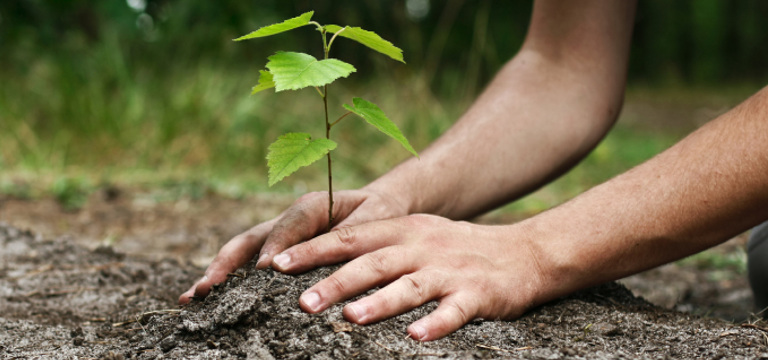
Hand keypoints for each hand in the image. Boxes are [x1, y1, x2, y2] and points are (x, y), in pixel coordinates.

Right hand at [178, 188, 408, 303]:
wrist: (380, 206)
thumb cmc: (380, 213)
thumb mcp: (376, 218)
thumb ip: (354, 232)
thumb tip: (329, 253)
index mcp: (312, 206)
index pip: (288, 225)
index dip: (275, 246)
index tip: (264, 270)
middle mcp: (287, 219)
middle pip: (249, 239)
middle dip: (226, 264)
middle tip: (206, 288)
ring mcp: (277, 236)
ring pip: (241, 253)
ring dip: (217, 274)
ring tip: (192, 298)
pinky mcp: (276, 251)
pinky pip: (248, 264)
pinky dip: (227, 281)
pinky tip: (207, 301)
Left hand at [270, 214, 546, 340]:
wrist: (525, 253)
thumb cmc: (456, 249)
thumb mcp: (415, 236)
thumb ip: (374, 247)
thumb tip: (319, 265)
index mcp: (402, 230)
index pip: (349, 238)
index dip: (312, 249)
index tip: (277, 263)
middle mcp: (421, 246)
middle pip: (372, 263)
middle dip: (335, 281)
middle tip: (302, 301)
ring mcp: (449, 270)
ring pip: (409, 286)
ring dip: (379, 302)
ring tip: (350, 318)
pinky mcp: (477, 294)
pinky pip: (454, 311)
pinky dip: (435, 324)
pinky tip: (416, 338)